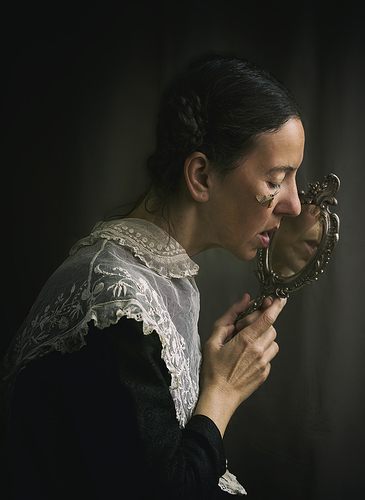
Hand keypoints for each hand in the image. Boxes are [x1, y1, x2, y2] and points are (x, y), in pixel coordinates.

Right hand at [194, 294, 285, 435]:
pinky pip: (269, 355)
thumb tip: (244, 301)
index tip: (281, 299)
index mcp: (246, 340)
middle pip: (271, 327)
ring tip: (247, 343)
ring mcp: (264, 363)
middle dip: (262, 323)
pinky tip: (247, 357)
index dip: (277, 306)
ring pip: (273, 341)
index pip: (268, 317)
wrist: (219, 396)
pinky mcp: (265, 373)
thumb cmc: (213, 370)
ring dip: (263, 337)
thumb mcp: (213, 339)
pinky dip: (262, 351)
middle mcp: (258, 350)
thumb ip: (230, 316)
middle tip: (246, 327)